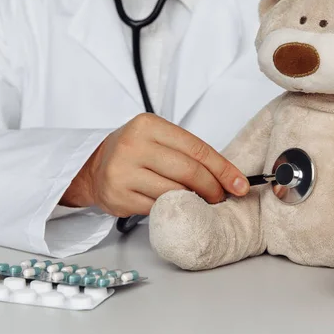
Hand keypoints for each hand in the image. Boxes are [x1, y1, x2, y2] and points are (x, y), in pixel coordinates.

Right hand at [60, 113, 249, 216]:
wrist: (94, 168)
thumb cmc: (134, 152)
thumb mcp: (157, 138)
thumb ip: (187, 152)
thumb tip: (227, 176)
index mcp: (148, 125)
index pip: (196, 148)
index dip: (223, 169)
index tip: (239, 184)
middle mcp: (133, 145)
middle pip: (188, 171)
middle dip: (212, 188)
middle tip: (221, 197)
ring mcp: (123, 172)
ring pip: (175, 192)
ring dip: (195, 201)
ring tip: (201, 201)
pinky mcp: (119, 196)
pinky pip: (158, 207)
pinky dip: (173, 209)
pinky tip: (177, 206)